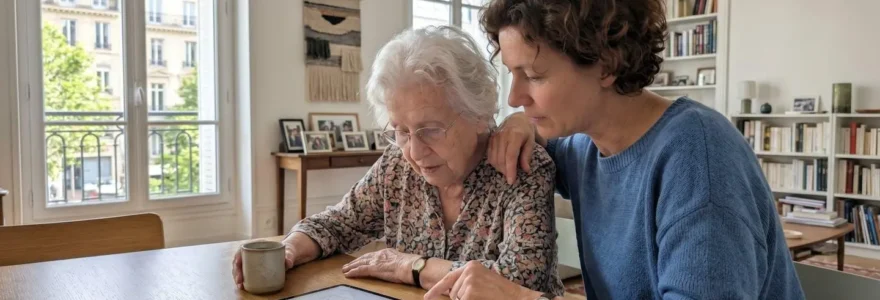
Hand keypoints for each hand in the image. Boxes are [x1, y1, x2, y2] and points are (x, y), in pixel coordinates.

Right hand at [233, 247, 295, 289]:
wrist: (289, 256)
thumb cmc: (287, 252)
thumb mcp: (289, 252)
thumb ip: (289, 256)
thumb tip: (288, 263)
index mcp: (258, 245)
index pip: (244, 248)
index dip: (238, 255)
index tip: (237, 262)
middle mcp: (252, 252)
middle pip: (239, 259)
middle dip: (237, 270)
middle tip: (239, 279)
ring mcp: (251, 260)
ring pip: (239, 267)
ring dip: (237, 276)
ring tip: (240, 284)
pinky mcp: (253, 267)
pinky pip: (243, 272)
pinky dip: (241, 278)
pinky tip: (241, 285)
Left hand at [342, 248, 419, 284]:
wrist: (412, 266)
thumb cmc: (412, 266)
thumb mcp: (403, 260)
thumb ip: (396, 262)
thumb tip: (397, 266)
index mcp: (387, 252)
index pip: (373, 255)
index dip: (365, 258)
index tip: (360, 260)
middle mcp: (380, 255)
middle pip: (364, 258)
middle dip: (356, 262)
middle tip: (348, 265)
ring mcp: (376, 261)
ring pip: (360, 263)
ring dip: (351, 267)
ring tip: (344, 270)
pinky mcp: (374, 268)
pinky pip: (360, 270)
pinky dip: (353, 272)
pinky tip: (348, 274)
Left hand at [424, 261, 540, 299]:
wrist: (517, 297)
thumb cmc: (501, 293)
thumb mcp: (482, 283)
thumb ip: (465, 285)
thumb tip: (449, 293)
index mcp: (472, 266)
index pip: (448, 278)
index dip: (436, 289)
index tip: (427, 298)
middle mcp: (469, 270)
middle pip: (453, 293)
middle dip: (461, 299)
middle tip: (481, 297)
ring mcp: (469, 280)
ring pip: (457, 299)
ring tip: (484, 297)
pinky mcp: (470, 291)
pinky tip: (483, 299)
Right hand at [488, 113, 535, 184]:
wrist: (516, 118)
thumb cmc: (526, 131)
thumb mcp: (531, 141)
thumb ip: (527, 155)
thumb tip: (526, 170)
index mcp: (515, 135)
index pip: (510, 156)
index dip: (510, 170)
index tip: (511, 181)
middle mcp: (503, 136)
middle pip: (501, 159)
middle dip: (505, 171)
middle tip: (512, 177)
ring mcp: (494, 137)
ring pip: (494, 159)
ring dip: (500, 169)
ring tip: (507, 171)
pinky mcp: (489, 139)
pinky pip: (489, 155)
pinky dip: (494, 163)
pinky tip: (501, 165)